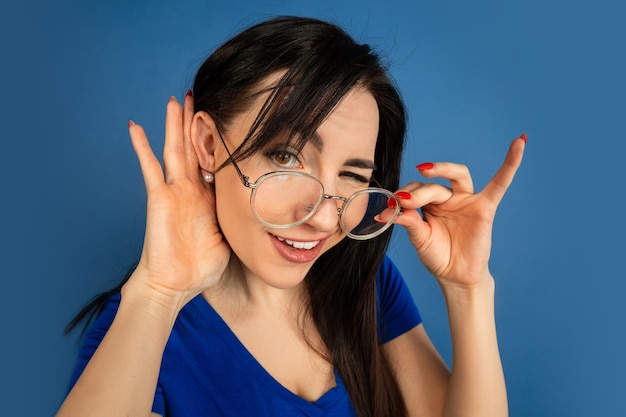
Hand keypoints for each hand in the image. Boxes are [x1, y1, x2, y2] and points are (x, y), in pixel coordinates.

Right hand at [127, 93, 230, 302]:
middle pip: (194, 149)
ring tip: (176, 100)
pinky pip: (149, 167)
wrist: (174, 285)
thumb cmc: (200, 269)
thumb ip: (236, 222)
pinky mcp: (158, 198)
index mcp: (208, 199)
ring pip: (175, 150)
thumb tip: (255, 213)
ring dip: (175, 125)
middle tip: (200, 97)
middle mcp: (191, 190)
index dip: (218, 143)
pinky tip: (136, 127)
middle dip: (197, 124)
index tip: (227, 122)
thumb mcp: (228, 241)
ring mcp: (174, 192)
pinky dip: (142, 147)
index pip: (214, 164)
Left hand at [389, 135, 525, 287]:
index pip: (415, 191)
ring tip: (424, 169)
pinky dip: (511, 164)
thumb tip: (389, 210)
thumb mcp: (419, 238)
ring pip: (457, 175)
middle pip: (433, 185)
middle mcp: (448, 198)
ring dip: (441, 168)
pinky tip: (520, 143)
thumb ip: (408, 221)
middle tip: (403, 201)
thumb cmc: (438, 256)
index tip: (387, 210)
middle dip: (417, 192)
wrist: (456, 277)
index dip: (401, 199)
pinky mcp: (485, 208)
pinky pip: (500, 184)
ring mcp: (467, 200)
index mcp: (430, 203)